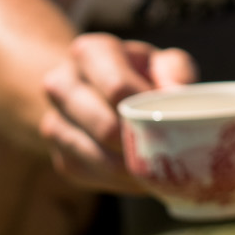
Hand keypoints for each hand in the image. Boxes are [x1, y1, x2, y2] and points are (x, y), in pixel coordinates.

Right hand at [40, 33, 197, 192]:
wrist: (96, 92)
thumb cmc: (140, 74)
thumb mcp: (160, 61)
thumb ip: (175, 70)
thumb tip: (180, 93)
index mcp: (89, 52)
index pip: (117, 88)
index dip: (149, 110)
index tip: (174, 120)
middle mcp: (61, 85)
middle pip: (105, 127)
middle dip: (142, 143)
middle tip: (173, 151)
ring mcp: (54, 123)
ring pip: (99, 158)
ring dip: (133, 168)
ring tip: (162, 167)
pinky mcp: (60, 158)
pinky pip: (94, 176)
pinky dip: (122, 182)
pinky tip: (143, 174)